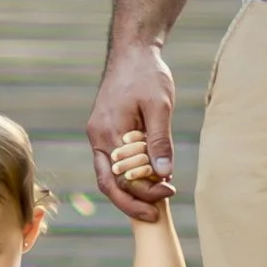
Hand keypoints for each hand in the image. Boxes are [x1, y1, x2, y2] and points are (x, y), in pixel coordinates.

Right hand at [88, 40, 174, 215]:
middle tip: (156, 214)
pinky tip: (149, 178)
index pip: (121, 177)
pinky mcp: (105, 131)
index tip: (169, 191)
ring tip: (155, 200)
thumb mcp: (159, 106)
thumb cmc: (147, 75)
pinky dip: (129, 174)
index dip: (144, 192)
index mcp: (107, 132)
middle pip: (108, 183)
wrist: (132, 52)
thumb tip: (163, 173)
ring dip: (130, 190)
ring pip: (109, 175)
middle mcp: (97, 136)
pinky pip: (112, 161)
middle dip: (132, 202)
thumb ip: (159, 140)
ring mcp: (98, 134)